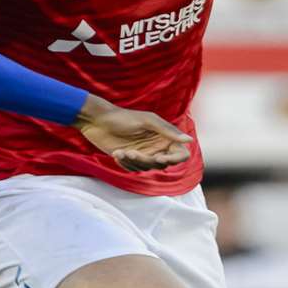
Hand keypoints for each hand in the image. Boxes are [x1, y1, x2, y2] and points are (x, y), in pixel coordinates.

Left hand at [75, 97, 193, 171]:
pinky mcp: (130, 159)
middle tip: (132, 152)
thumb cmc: (122, 117)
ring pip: (147, 168)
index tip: (159, 158)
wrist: (97, 121)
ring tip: (122, 151)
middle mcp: (156, 146)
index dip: (174, 159)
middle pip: (162, 163)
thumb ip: (168, 131)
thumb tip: (189, 140)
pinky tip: (116, 153)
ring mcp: (143, 153)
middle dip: (147, 160)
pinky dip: (125, 163)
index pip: (180, 153)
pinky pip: (133, 169)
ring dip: (133, 162)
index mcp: (164, 135)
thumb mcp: (147, 121)